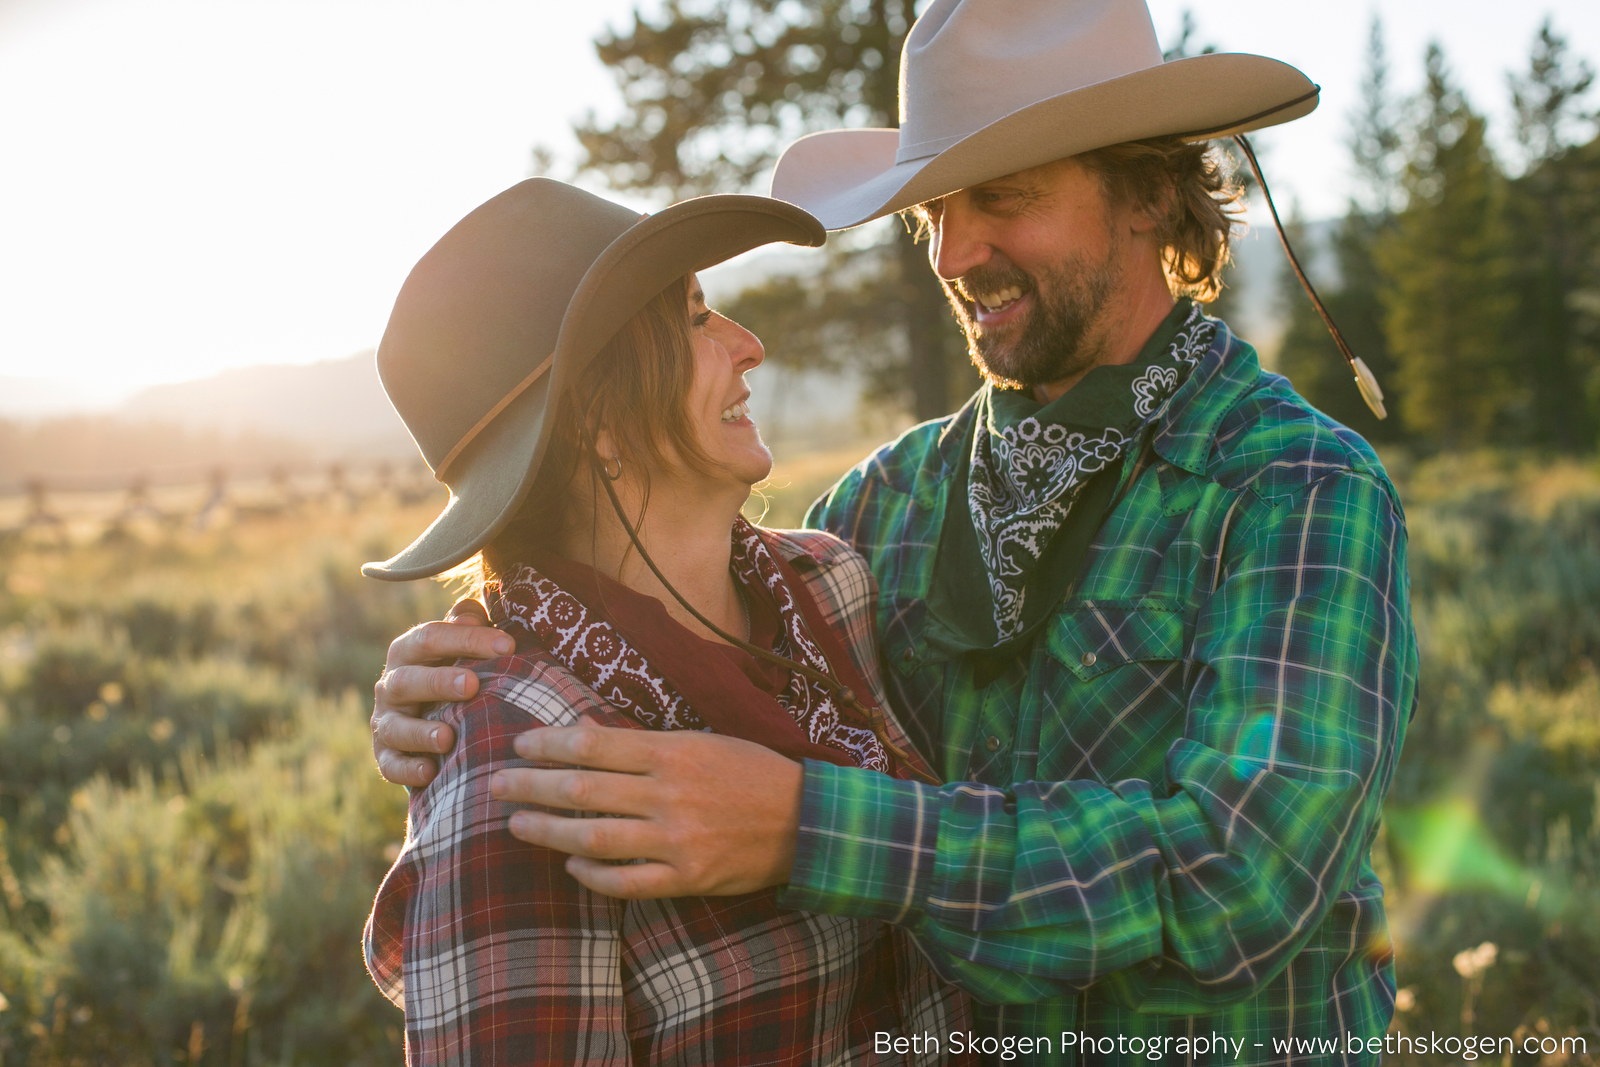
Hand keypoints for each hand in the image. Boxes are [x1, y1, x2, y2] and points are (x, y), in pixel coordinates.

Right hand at [371, 598, 514, 786]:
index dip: (467, 639)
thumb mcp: (459, 647)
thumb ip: (467, 626)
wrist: (429, 717)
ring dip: (420, 733)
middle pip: (409, 679)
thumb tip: (474, 612)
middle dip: (439, 682)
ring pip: (395, 726)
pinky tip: (430, 772)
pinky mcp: (384, 755)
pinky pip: (391, 765)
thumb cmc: (454, 671)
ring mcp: (386, 721)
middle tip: (472, 684)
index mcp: (409, 651)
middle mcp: (391, 684)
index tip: (508, 646)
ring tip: (447, 738)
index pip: (431, 637)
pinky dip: (408, 770)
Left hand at [490, 725, 803, 898]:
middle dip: (531, 785)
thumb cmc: (751, 773)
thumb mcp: (702, 741)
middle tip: (496, 784)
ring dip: (548, 830)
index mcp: (673, 752)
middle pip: (582, 790)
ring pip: (595, 837)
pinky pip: (626, 881)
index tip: (520, 744)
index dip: (550, 744)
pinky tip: (571, 865)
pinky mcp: (687, 878)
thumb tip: (584, 737)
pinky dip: (593, 874)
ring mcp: (677, 841)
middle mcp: (669, 795)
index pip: (594, 745)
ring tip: (516, 823)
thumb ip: (645, 744)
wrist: (806, 822)